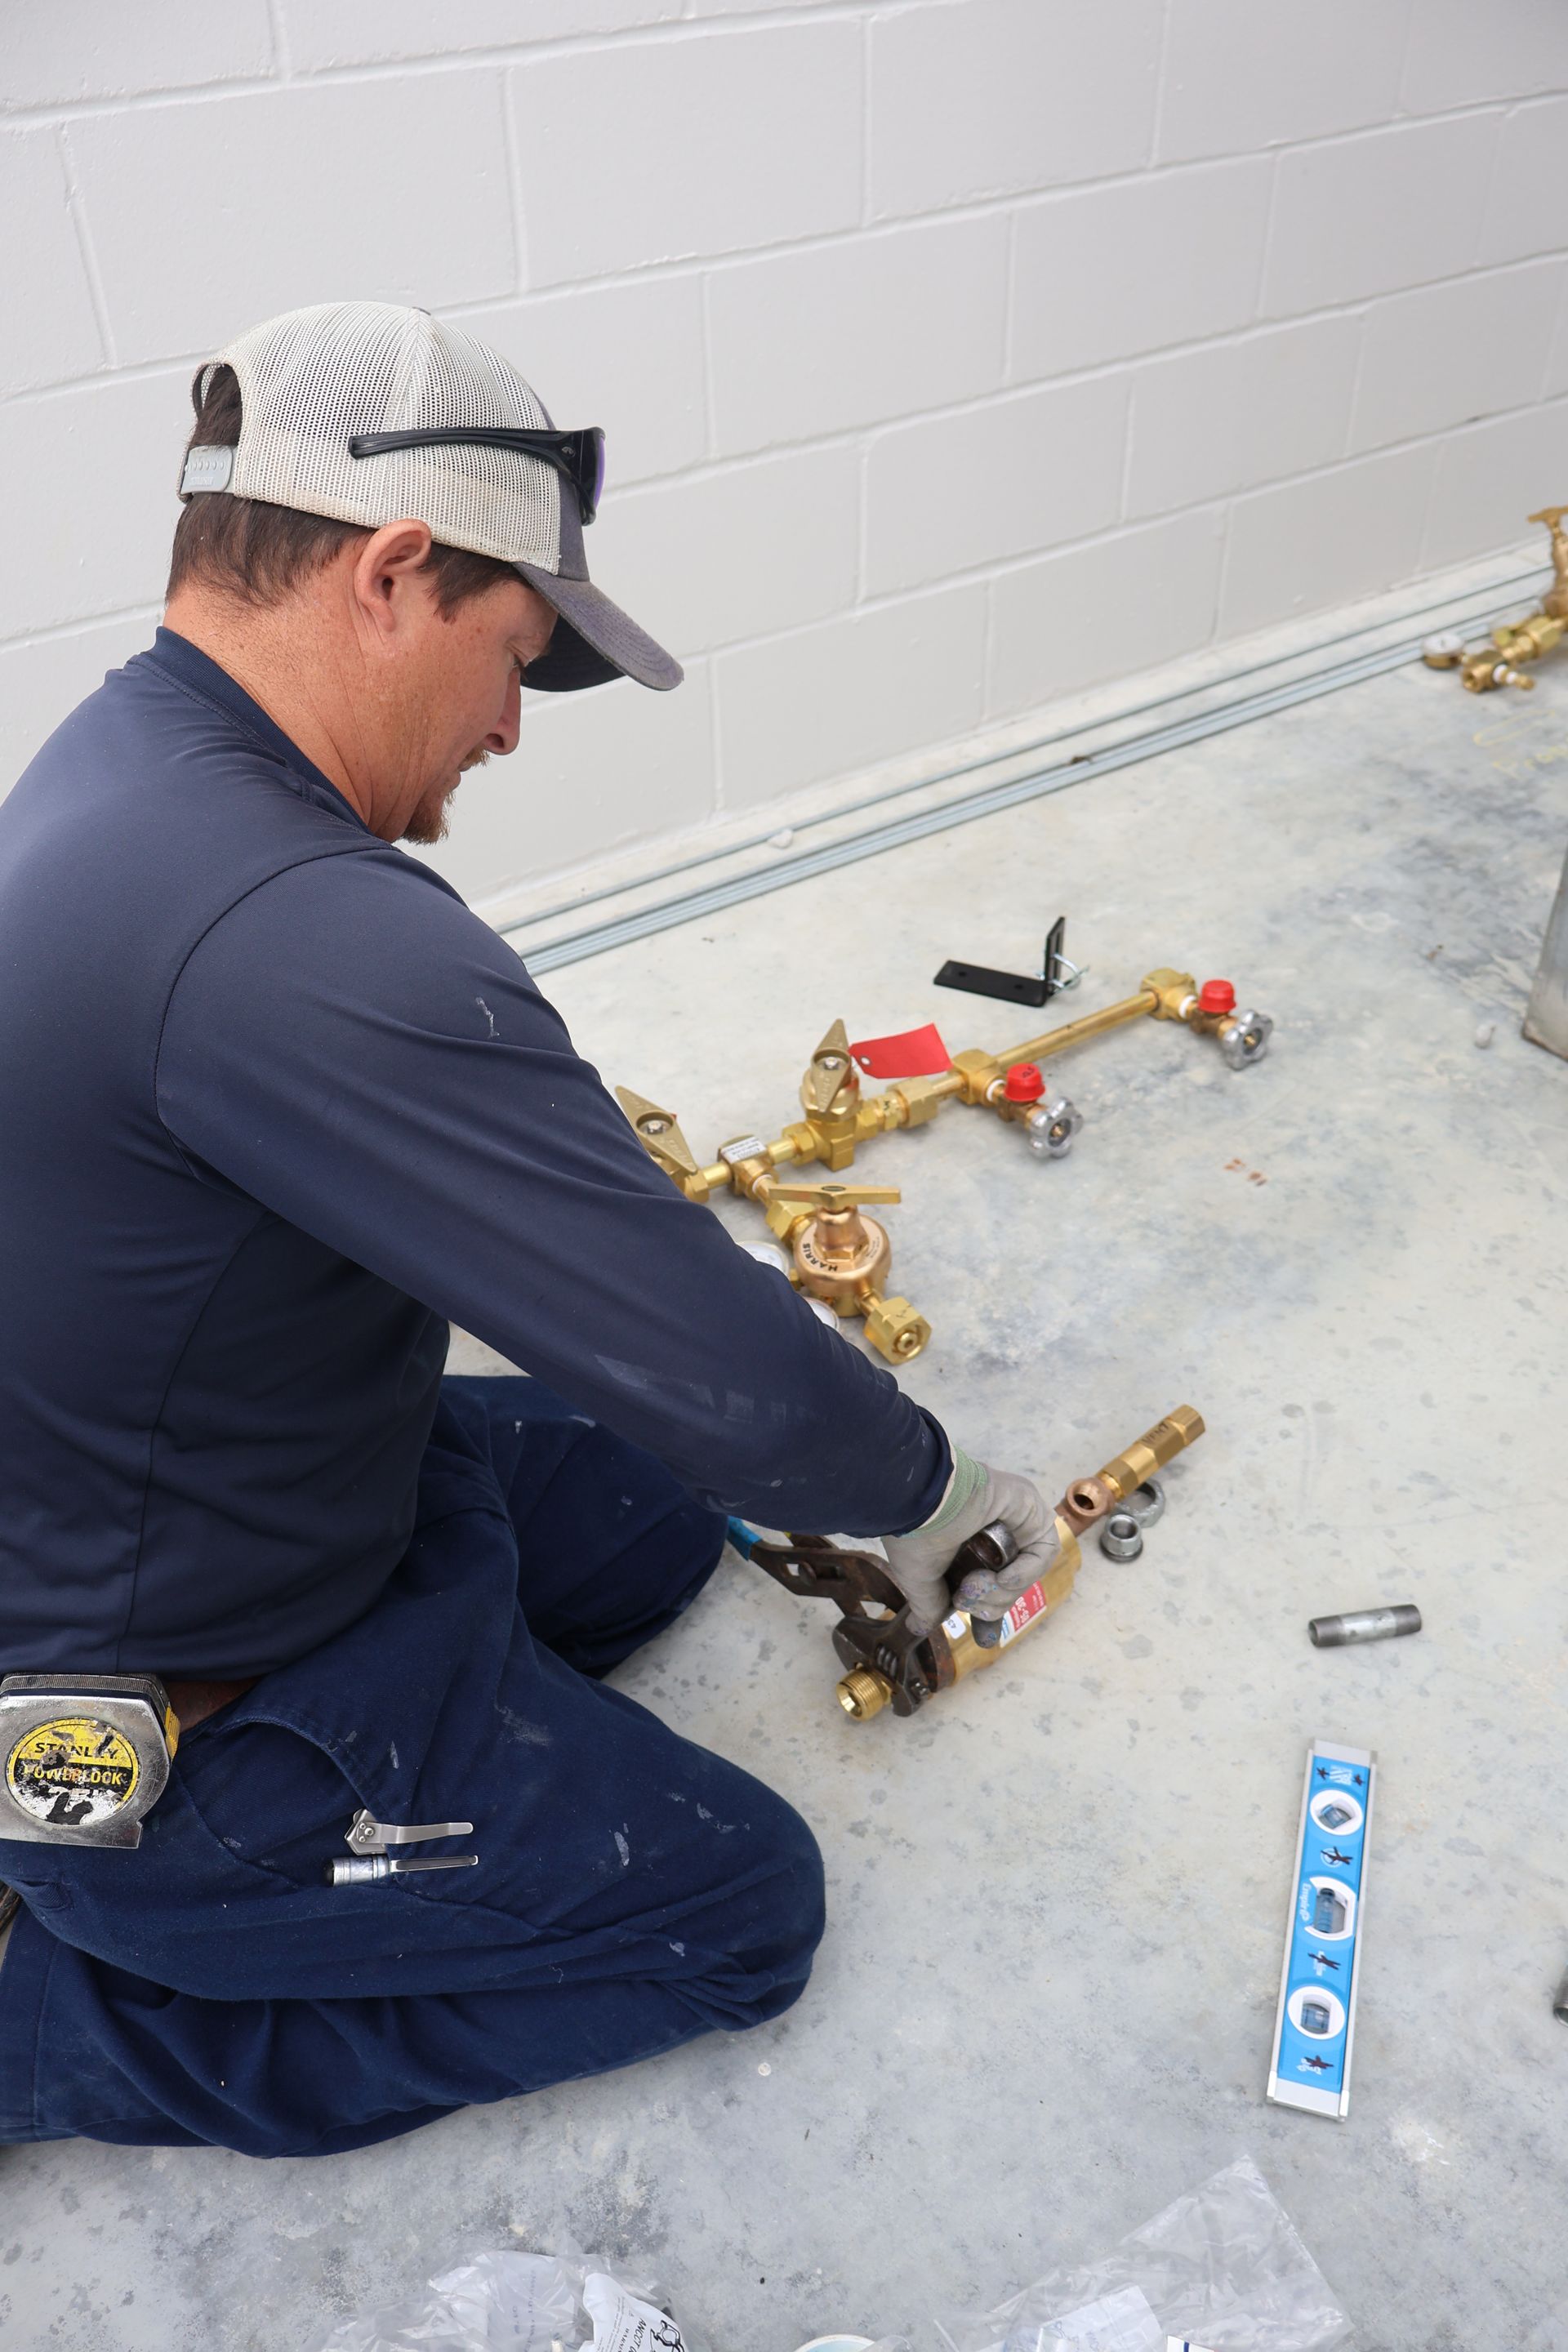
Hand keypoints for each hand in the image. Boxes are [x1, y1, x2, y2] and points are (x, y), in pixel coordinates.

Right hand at [882, 1452, 1058, 1633]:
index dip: (989, 1610)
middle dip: (991, 1602)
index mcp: (964, 1543)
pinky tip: (1002, 1577)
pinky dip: (1026, 1572)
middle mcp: (989, 1530)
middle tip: (966, 1600)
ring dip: (1004, 1590)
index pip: (988, 1583)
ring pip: (1026, 1570)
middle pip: (1009, 1582)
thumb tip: (920, 1627)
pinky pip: (1043, 1551)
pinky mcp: (1029, 1507)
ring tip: (977, 1585)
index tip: (984, 1639)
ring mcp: (1012, 1518)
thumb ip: (929, 1604)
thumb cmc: (914, 1533)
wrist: (921, 1498)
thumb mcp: (919, 1579)